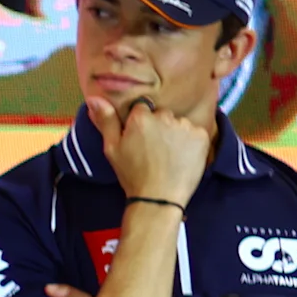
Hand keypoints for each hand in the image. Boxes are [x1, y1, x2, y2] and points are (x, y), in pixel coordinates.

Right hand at [85, 93, 211, 207]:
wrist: (159, 198)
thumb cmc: (132, 175)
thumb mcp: (112, 149)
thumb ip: (106, 120)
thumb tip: (95, 98)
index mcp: (141, 117)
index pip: (142, 108)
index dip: (140, 124)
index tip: (140, 140)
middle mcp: (164, 116)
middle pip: (162, 115)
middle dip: (159, 127)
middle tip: (155, 151)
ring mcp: (185, 125)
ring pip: (179, 123)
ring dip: (176, 134)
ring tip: (169, 156)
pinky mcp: (201, 135)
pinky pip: (195, 132)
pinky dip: (191, 143)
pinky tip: (183, 157)